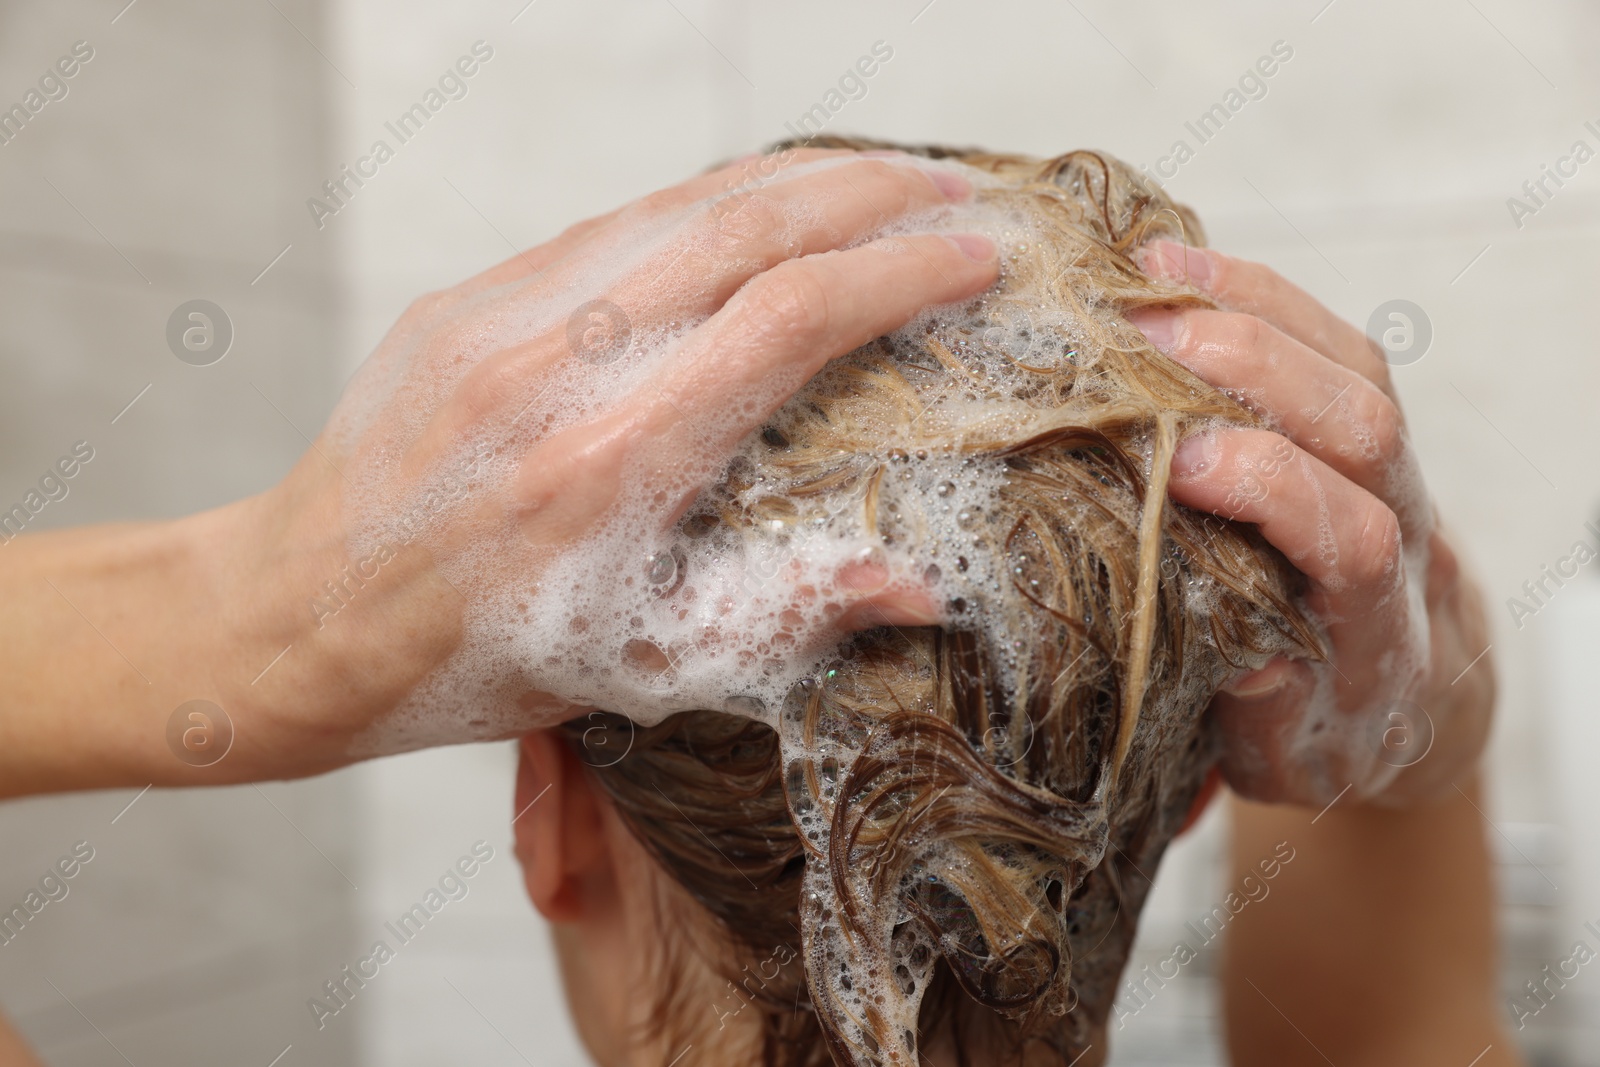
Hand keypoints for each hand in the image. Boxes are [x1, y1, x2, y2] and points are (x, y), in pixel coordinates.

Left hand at [202, 148, 997, 780]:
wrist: (296, 620)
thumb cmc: (474, 662)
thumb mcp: (641, 671)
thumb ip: (788, 615)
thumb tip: (921, 583)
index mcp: (613, 465)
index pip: (790, 319)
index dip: (899, 275)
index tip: (975, 259)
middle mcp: (558, 367)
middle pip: (748, 228)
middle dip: (870, 194)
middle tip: (953, 192)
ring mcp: (501, 319)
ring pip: (679, 206)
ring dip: (795, 181)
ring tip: (878, 181)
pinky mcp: (466, 301)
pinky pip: (609, 227)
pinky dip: (704, 204)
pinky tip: (756, 209)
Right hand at [1127, 241, 1492, 807]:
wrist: (1395, 686)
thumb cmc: (1318, 727)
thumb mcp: (1285, 760)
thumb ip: (1267, 717)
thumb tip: (1248, 661)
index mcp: (1376, 628)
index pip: (1355, 539)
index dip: (1277, 491)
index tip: (1182, 466)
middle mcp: (1400, 532)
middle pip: (1363, 428)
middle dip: (1256, 371)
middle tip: (1143, 342)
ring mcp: (1388, 468)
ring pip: (1353, 366)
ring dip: (1253, 310)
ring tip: (1150, 277)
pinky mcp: (1357, 421)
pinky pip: (1327, 338)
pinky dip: (1253, 293)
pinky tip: (1175, 266)